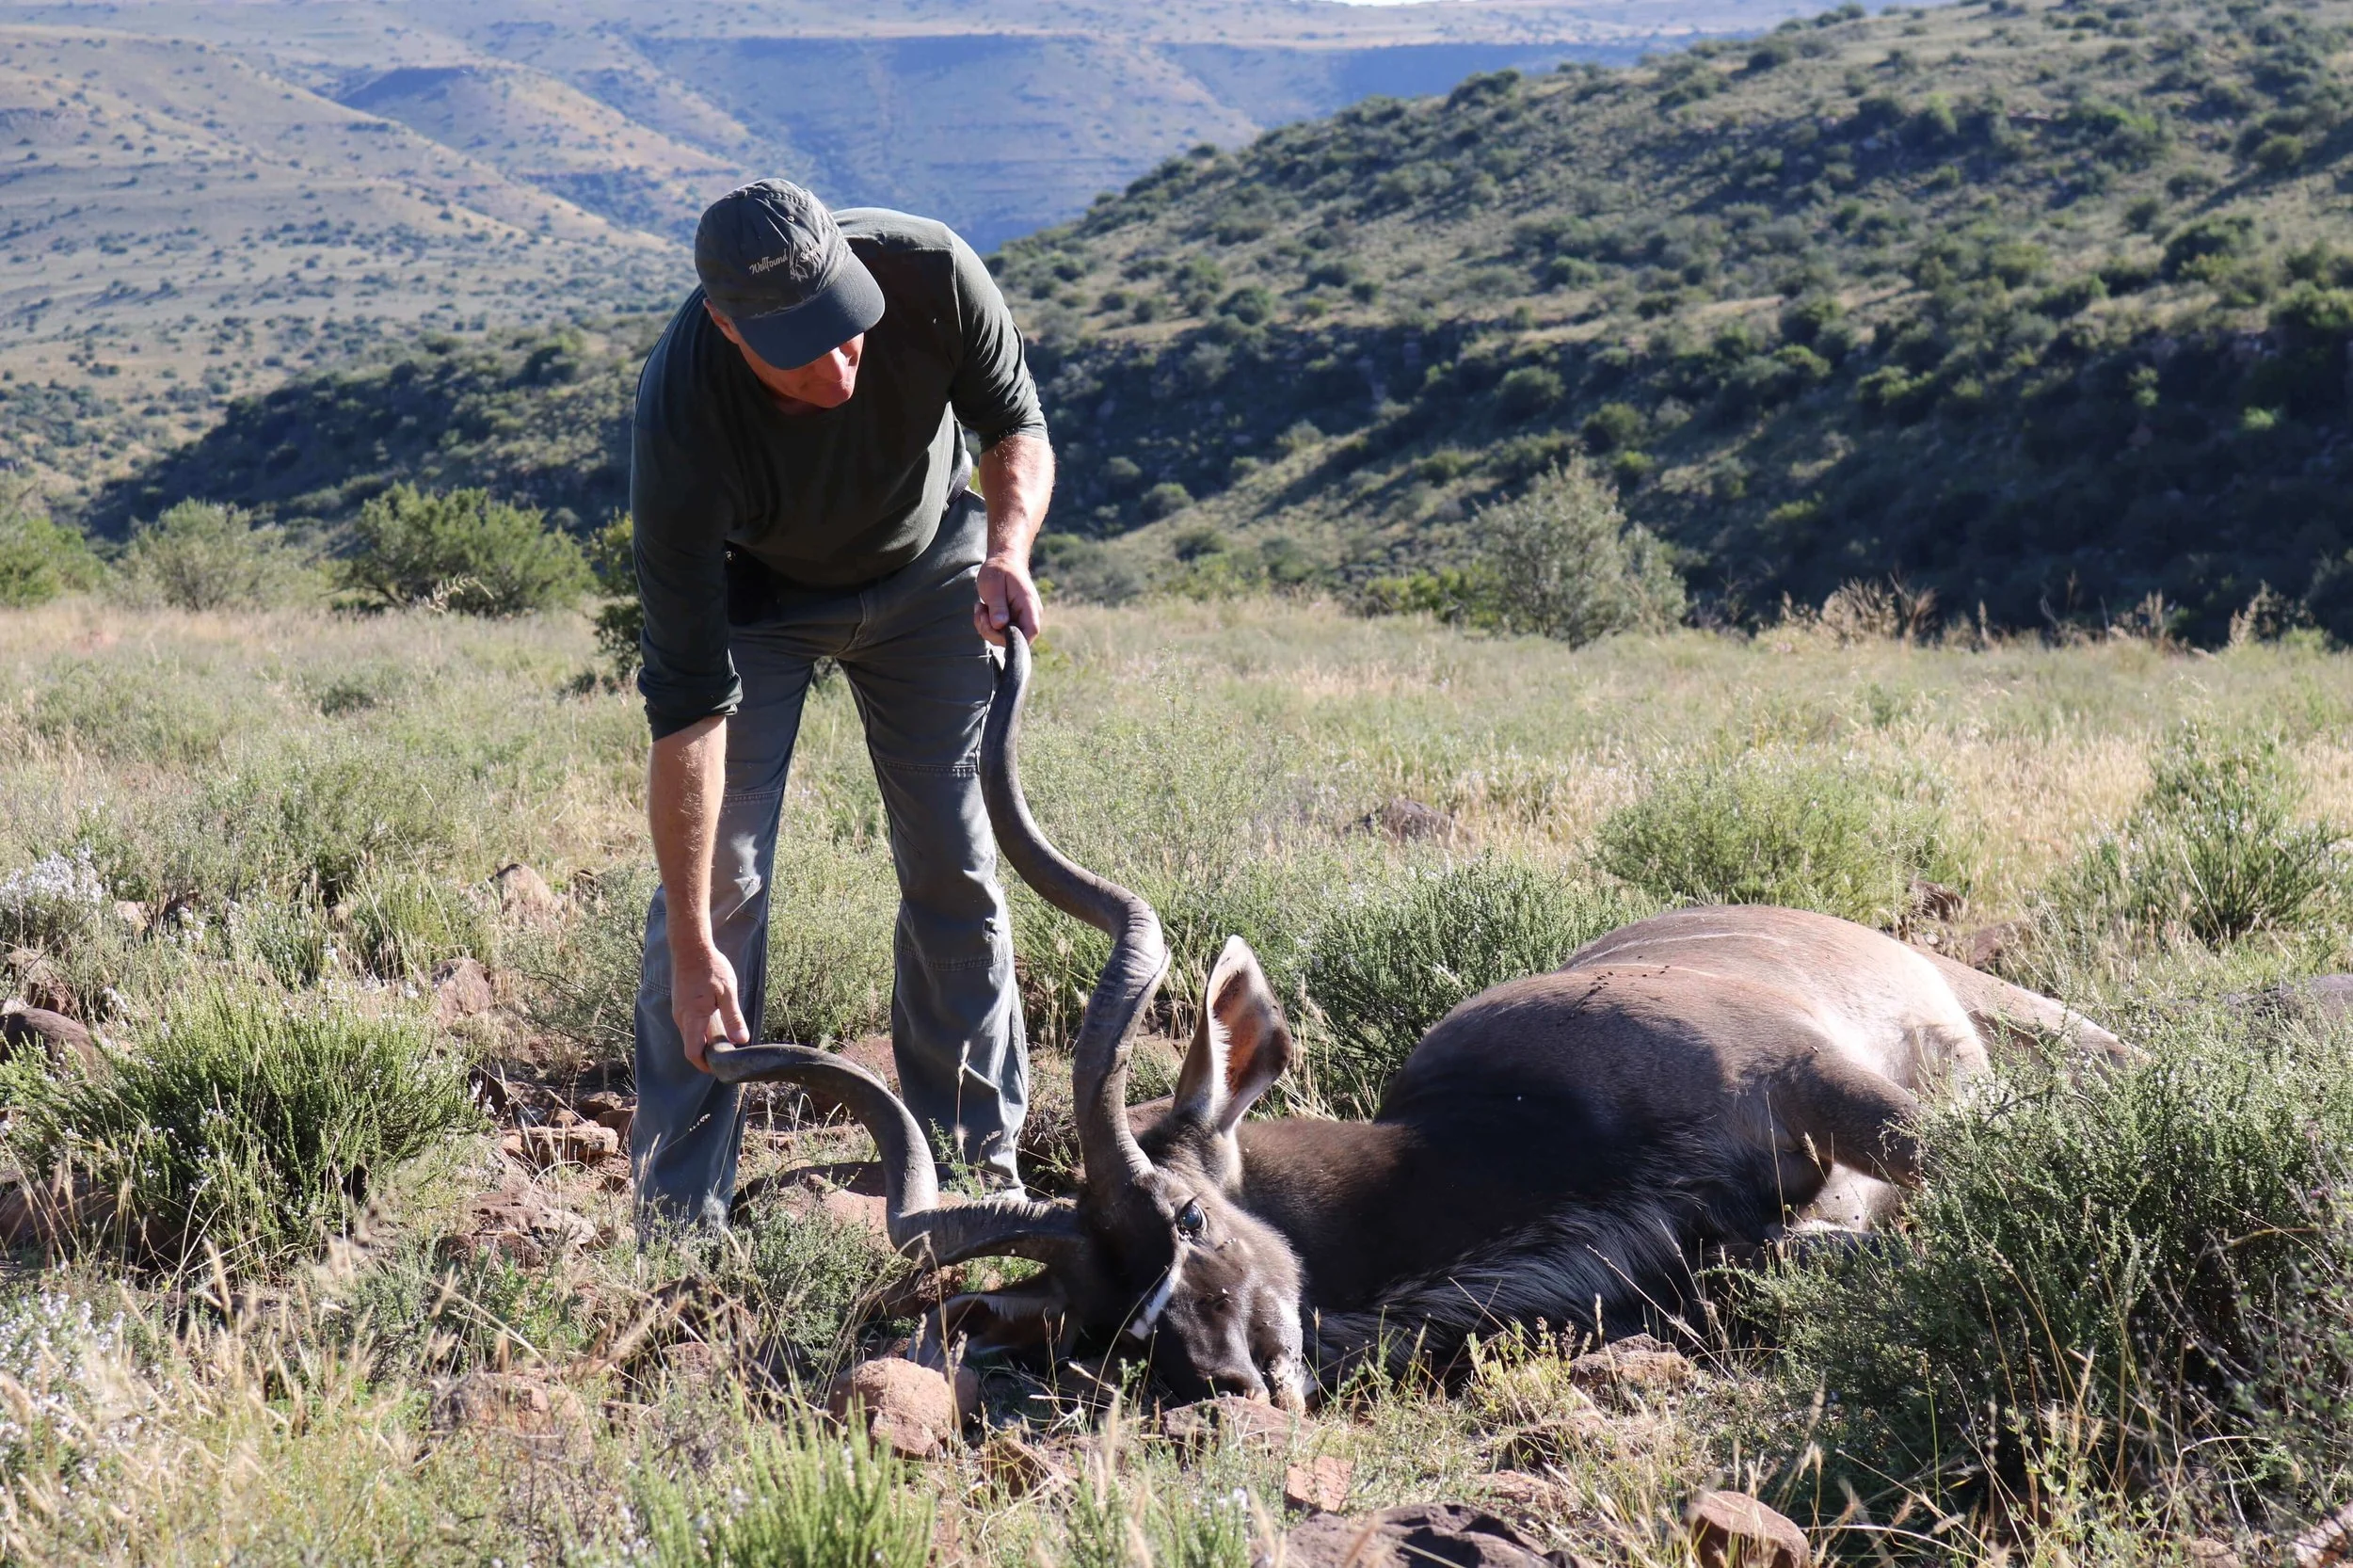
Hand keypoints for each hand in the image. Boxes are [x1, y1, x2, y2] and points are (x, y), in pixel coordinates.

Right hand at [669, 940, 748, 1070]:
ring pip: (691, 1036)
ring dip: (706, 1043)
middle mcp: (681, 1018)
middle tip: (729, 1057)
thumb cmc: (710, 967)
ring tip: (727, 1042)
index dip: (705, 1065)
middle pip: (692, 1047)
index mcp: (692, 1018)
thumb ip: (733, 1017)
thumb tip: (741, 1041)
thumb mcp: (727, 992)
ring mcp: (679, 1011)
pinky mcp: (681, 1005)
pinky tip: (717, 1025)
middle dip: (708, 1056)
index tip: (721, 1069)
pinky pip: (690, 1025)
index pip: (693, 1053)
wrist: (690, 948)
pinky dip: (702, 1031)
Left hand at [974, 553, 1043, 646]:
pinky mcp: (1011, 622)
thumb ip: (997, 605)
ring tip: (980, 608)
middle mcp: (1029, 615)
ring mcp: (1020, 620)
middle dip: (992, 631)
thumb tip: (999, 625)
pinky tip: (983, 609)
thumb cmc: (999, 570)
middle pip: (1014, 639)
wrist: (1003, 562)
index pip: (1031, 631)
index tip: (995, 628)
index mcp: (1029, 604)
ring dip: (986, 628)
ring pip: (1003, 638)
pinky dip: (986, 625)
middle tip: (981, 613)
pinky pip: (998, 633)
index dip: (1015, 639)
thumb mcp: (994, 585)